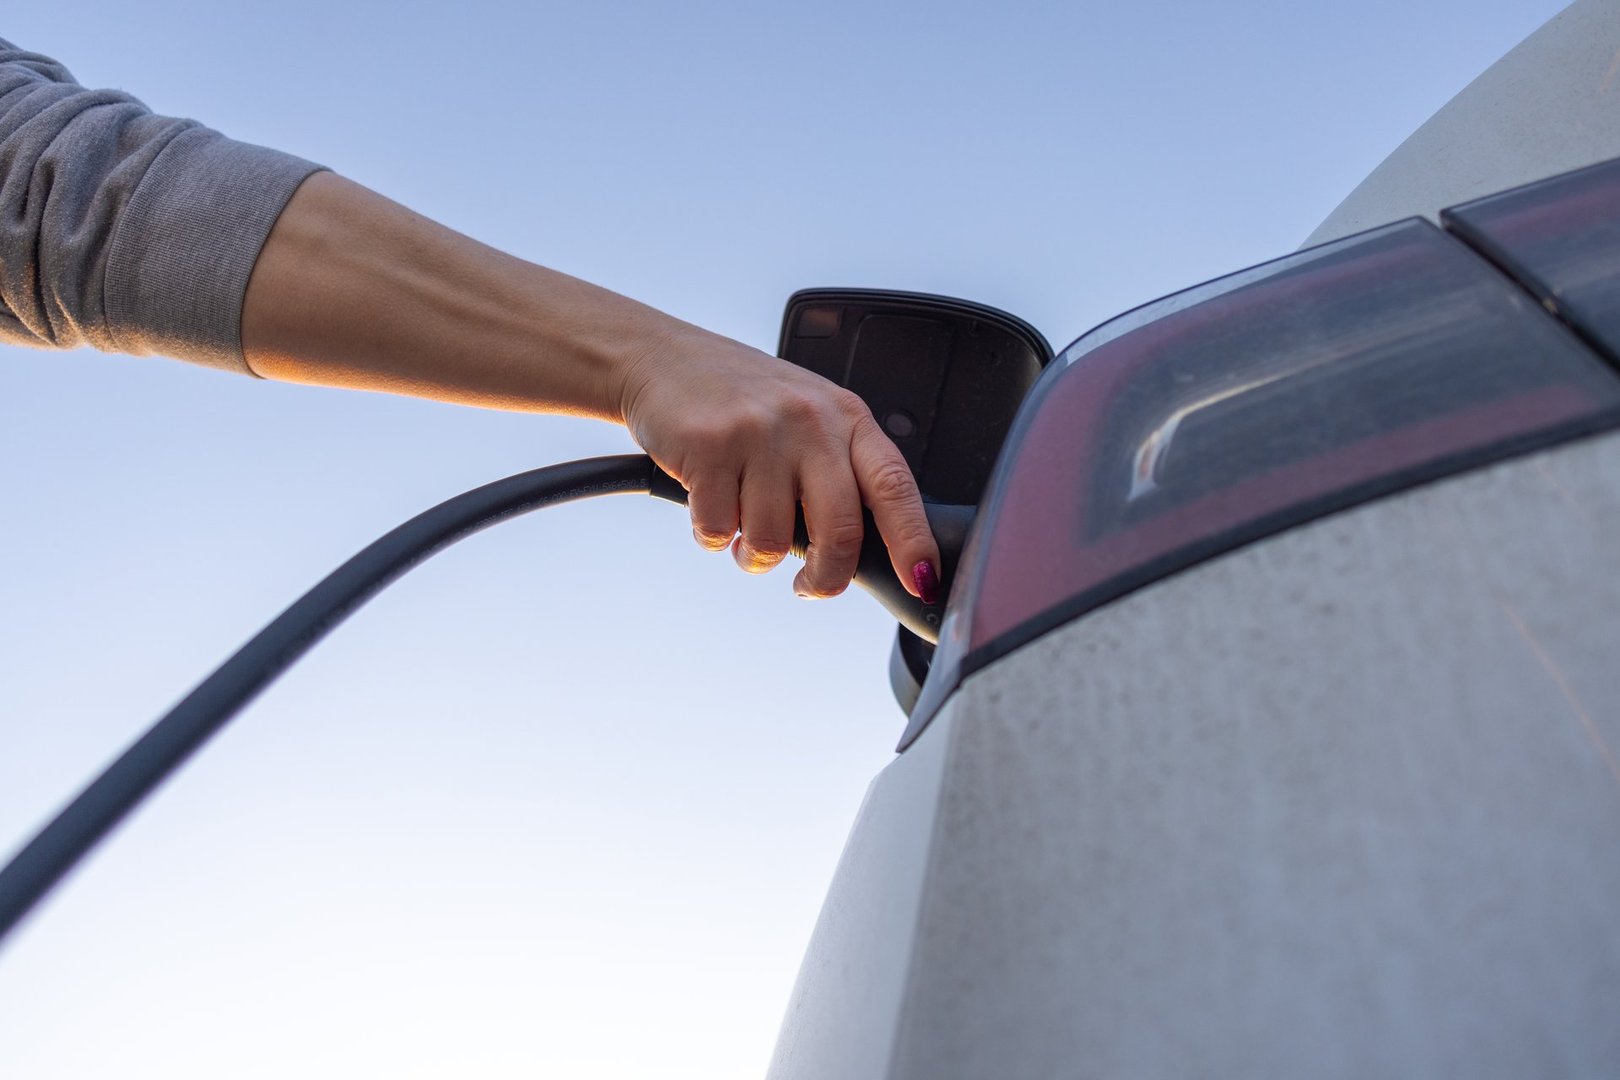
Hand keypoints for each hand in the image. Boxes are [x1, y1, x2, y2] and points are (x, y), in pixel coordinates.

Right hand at [619, 324, 940, 600]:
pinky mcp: (709, 446)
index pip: (894, 485)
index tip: (923, 580)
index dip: (913, 540)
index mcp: (846, 416)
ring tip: (743, 531)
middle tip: (810, 586)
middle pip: (838, 531)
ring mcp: (759, 432)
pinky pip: (718, 530)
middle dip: (825, 578)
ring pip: (770, 541)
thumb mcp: (808, 416)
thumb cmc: (741, 400)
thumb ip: (838, 470)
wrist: (661, 359)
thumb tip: (861, 551)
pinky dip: (712, 536)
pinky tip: (708, 503)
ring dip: (753, 556)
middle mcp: (810, 420)